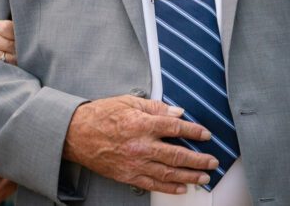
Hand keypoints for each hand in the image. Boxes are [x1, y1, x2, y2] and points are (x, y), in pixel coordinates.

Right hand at [62, 95, 216, 194]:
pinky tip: (182, 187)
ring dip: (189, 176)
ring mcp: (135, 163)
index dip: (194, 131)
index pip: (175, 128)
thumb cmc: (100, 115)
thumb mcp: (128, 101)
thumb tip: (177, 112)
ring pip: (169, 172)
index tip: (205, 134)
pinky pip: (153, 184)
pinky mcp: (128, 175)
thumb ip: (154, 107)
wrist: (76, 134)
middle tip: (212, 161)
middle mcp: (141, 146)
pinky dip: (169, 187)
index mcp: (141, 124)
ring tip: (203, 177)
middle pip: (177, 154)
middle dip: (198, 159)